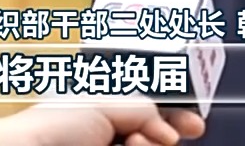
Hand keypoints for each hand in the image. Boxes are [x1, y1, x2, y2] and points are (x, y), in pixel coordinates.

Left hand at [0, 96, 205, 145]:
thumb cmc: (50, 128)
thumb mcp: (106, 106)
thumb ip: (145, 110)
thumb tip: (168, 132)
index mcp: (103, 108)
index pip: (150, 110)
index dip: (175, 117)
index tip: (194, 125)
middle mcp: (105, 134)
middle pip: (155, 137)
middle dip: (164, 135)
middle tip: (157, 138)